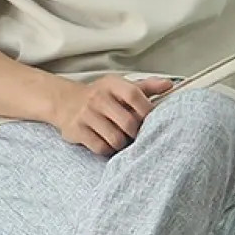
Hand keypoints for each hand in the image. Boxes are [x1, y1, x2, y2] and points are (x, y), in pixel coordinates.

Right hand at [53, 74, 174, 156]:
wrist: (65, 101)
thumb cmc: (100, 96)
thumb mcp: (120, 86)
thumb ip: (146, 86)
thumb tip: (170, 85)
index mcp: (112, 84)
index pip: (134, 95)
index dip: (146, 110)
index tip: (151, 120)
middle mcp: (98, 98)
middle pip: (128, 122)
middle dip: (136, 132)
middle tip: (136, 134)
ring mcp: (86, 115)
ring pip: (116, 138)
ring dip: (122, 143)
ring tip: (121, 139)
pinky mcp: (77, 131)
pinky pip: (101, 147)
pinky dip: (108, 149)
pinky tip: (108, 143)